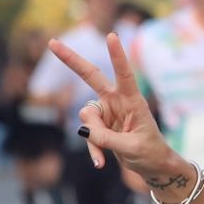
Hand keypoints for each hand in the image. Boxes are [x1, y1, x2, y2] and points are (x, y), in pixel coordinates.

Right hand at [48, 32, 176, 180]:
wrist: (152, 167)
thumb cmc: (150, 153)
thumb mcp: (131, 147)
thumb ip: (106, 138)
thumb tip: (84, 129)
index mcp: (133, 101)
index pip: (124, 74)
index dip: (117, 56)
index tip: (112, 35)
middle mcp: (117, 101)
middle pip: (91, 76)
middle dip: (71, 60)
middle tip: (52, 43)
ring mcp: (107, 112)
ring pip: (86, 117)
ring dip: (94, 137)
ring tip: (108, 153)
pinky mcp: (100, 126)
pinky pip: (87, 134)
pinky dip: (93, 149)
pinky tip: (100, 163)